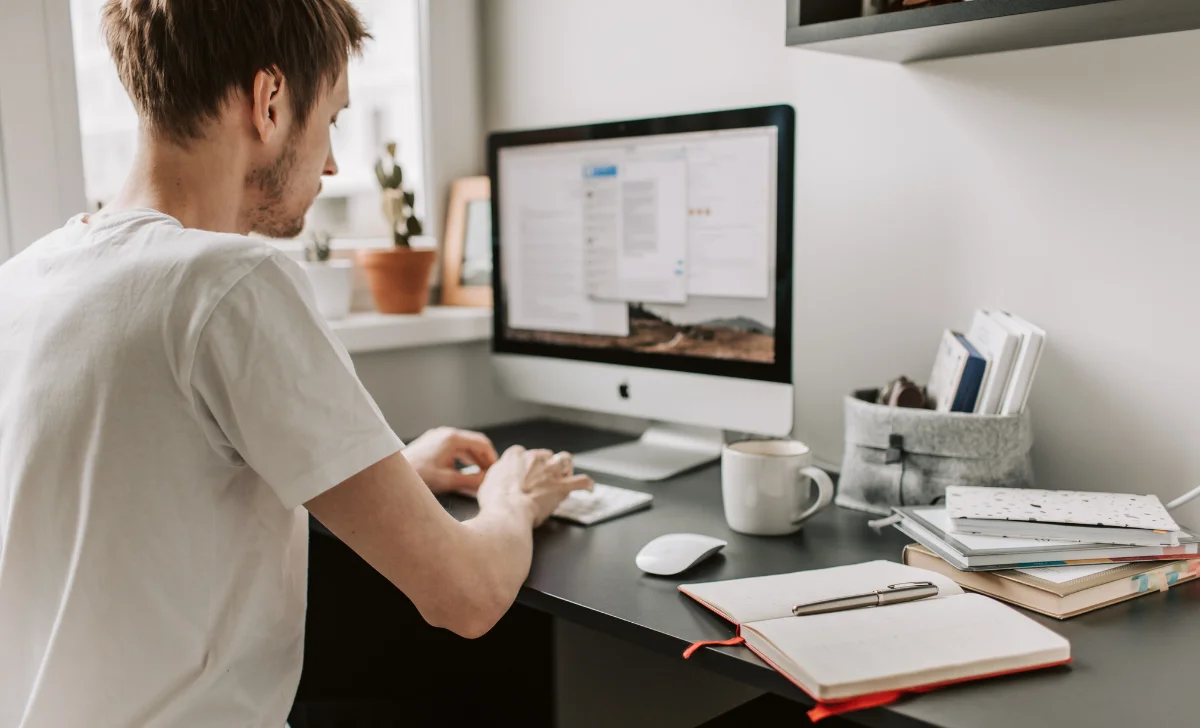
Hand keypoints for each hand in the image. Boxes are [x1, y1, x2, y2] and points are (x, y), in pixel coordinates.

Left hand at [402, 427, 498, 494]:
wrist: (389, 477)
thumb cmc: (416, 476)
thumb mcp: (448, 480)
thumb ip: (471, 481)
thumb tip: (487, 482)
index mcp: (452, 438)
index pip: (482, 443)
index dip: (493, 457)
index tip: (497, 470)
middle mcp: (445, 434)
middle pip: (474, 444)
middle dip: (484, 460)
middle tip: (490, 475)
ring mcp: (437, 438)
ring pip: (463, 447)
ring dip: (473, 461)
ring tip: (479, 477)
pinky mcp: (431, 445)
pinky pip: (453, 450)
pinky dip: (462, 460)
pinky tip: (462, 474)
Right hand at [477, 446, 593, 526]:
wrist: (508, 510)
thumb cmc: (495, 501)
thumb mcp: (487, 484)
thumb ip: (496, 478)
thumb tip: (498, 481)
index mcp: (515, 456)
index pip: (522, 453)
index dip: (524, 464)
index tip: (523, 473)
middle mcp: (535, 458)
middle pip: (545, 455)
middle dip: (545, 464)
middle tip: (542, 478)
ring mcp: (551, 471)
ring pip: (565, 459)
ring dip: (565, 467)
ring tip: (565, 474)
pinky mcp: (563, 486)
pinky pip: (581, 481)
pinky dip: (586, 484)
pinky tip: (589, 487)